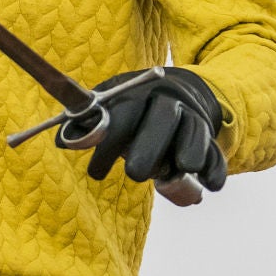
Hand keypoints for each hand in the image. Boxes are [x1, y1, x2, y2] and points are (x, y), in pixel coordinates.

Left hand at [81, 68, 227, 192]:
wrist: (178, 90)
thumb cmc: (131, 106)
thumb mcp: (108, 104)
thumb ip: (85, 122)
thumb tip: (60, 140)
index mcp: (138, 91)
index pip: (125, 113)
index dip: (108, 143)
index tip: (96, 174)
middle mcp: (168, 99)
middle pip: (162, 120)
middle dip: (149, 148)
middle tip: (134, 175)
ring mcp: (193, 116)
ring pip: (195, 132)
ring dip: (188, 153)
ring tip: (177, 173)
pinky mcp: (210, 134)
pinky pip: (216, 151)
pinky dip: (215, 169)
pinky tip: (209, 185)